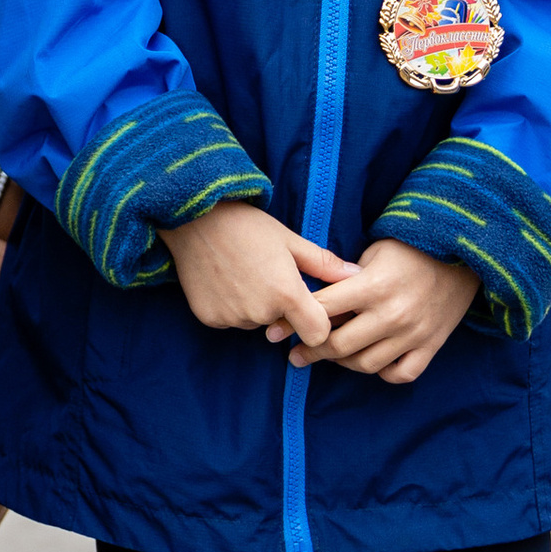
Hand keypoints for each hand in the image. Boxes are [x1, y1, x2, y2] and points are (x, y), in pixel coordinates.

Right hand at [160, 200, 352, 350]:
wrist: (193, 216)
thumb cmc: (246, 224)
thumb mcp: (290, 239)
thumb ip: (324, 264)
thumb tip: (357, 274)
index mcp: (286, 294)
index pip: (317, 334)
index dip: (317, 323)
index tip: (310, 307)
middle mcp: (260, 312)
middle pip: (284, 326)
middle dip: (283, 308)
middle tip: (268, 275)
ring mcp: (232, 318)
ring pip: (256, 323)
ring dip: (256, 307)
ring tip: (244, 273)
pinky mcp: (209, 319)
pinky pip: (231, 320)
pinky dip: (232, 306)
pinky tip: (225, 280)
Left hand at [297, 240, 478, 383]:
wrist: (463, 254)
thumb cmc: (411, 248)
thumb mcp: (373, 251)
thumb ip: (344, 276)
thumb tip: (308, 296)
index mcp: (373, 285)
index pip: (322, 309)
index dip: (293, 321)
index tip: (276, 330)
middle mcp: (391, 314)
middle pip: (338, 345)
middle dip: (311, 350)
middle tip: (296, 353)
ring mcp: (413, 334)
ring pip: (365, 364)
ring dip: (341, 363)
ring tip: (330, 356)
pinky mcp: (431, 346)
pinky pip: (401, 374)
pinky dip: (383, 372)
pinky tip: (371, 361)